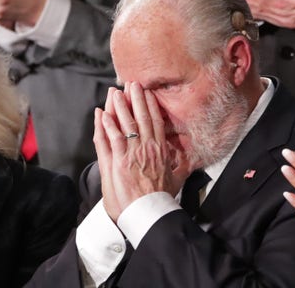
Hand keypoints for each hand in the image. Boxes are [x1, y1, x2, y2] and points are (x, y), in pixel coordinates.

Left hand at [94, 82, 191, 221]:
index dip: (150, 106)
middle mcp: (147, 148)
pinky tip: (102, 113)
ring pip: (125, 124)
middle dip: (135, 99)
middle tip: (132, 84)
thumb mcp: (177, 180)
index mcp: (160, 151)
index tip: (147, 94)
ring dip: (119, 107)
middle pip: (141, 117)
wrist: (151, 212)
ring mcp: (133, 153)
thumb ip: (183, 168)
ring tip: (115, 93)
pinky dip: (107, 125)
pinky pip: (112, 138)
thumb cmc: (162, 199)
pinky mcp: (119, 161)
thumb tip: (192, 162)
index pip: (155, 122)